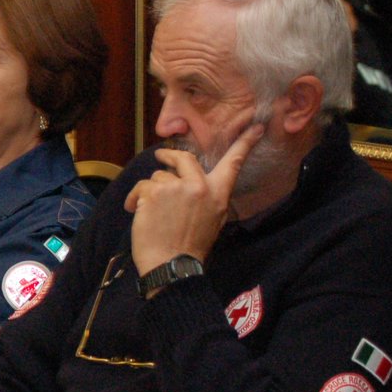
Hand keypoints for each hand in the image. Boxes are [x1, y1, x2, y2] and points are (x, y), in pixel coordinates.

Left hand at [125, 123, 263, 275]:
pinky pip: (141, 187)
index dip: (244, 143)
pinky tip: (135, 210)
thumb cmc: (190, 247)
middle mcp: (200, 186)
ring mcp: (176, 187)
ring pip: (158, 176)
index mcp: (218, 194)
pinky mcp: (154, 192)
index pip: (233, 163)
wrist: (172, 265)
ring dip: (151, 191)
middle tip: (162, 156)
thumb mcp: (213, 220)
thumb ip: (208, 197)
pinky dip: (136, 198)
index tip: (256, 127)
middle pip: (184, 157)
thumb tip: (200, 183)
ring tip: (149, 211)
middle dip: (170, 155)